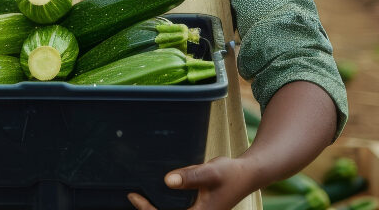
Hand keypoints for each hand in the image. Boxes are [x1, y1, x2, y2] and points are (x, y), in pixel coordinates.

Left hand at [127, 156, 257, 209]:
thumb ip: (190, 177)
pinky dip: (165, 202)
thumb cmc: (230, 174)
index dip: (148, 209)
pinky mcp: (198, 207)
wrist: (246, 174)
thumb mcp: (210, 172)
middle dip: (151, 209)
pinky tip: (156, 191)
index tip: (134, 196)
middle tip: (132, 196)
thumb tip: (167, 181)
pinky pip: (177, 208)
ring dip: (157, 206)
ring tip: (139, 195)